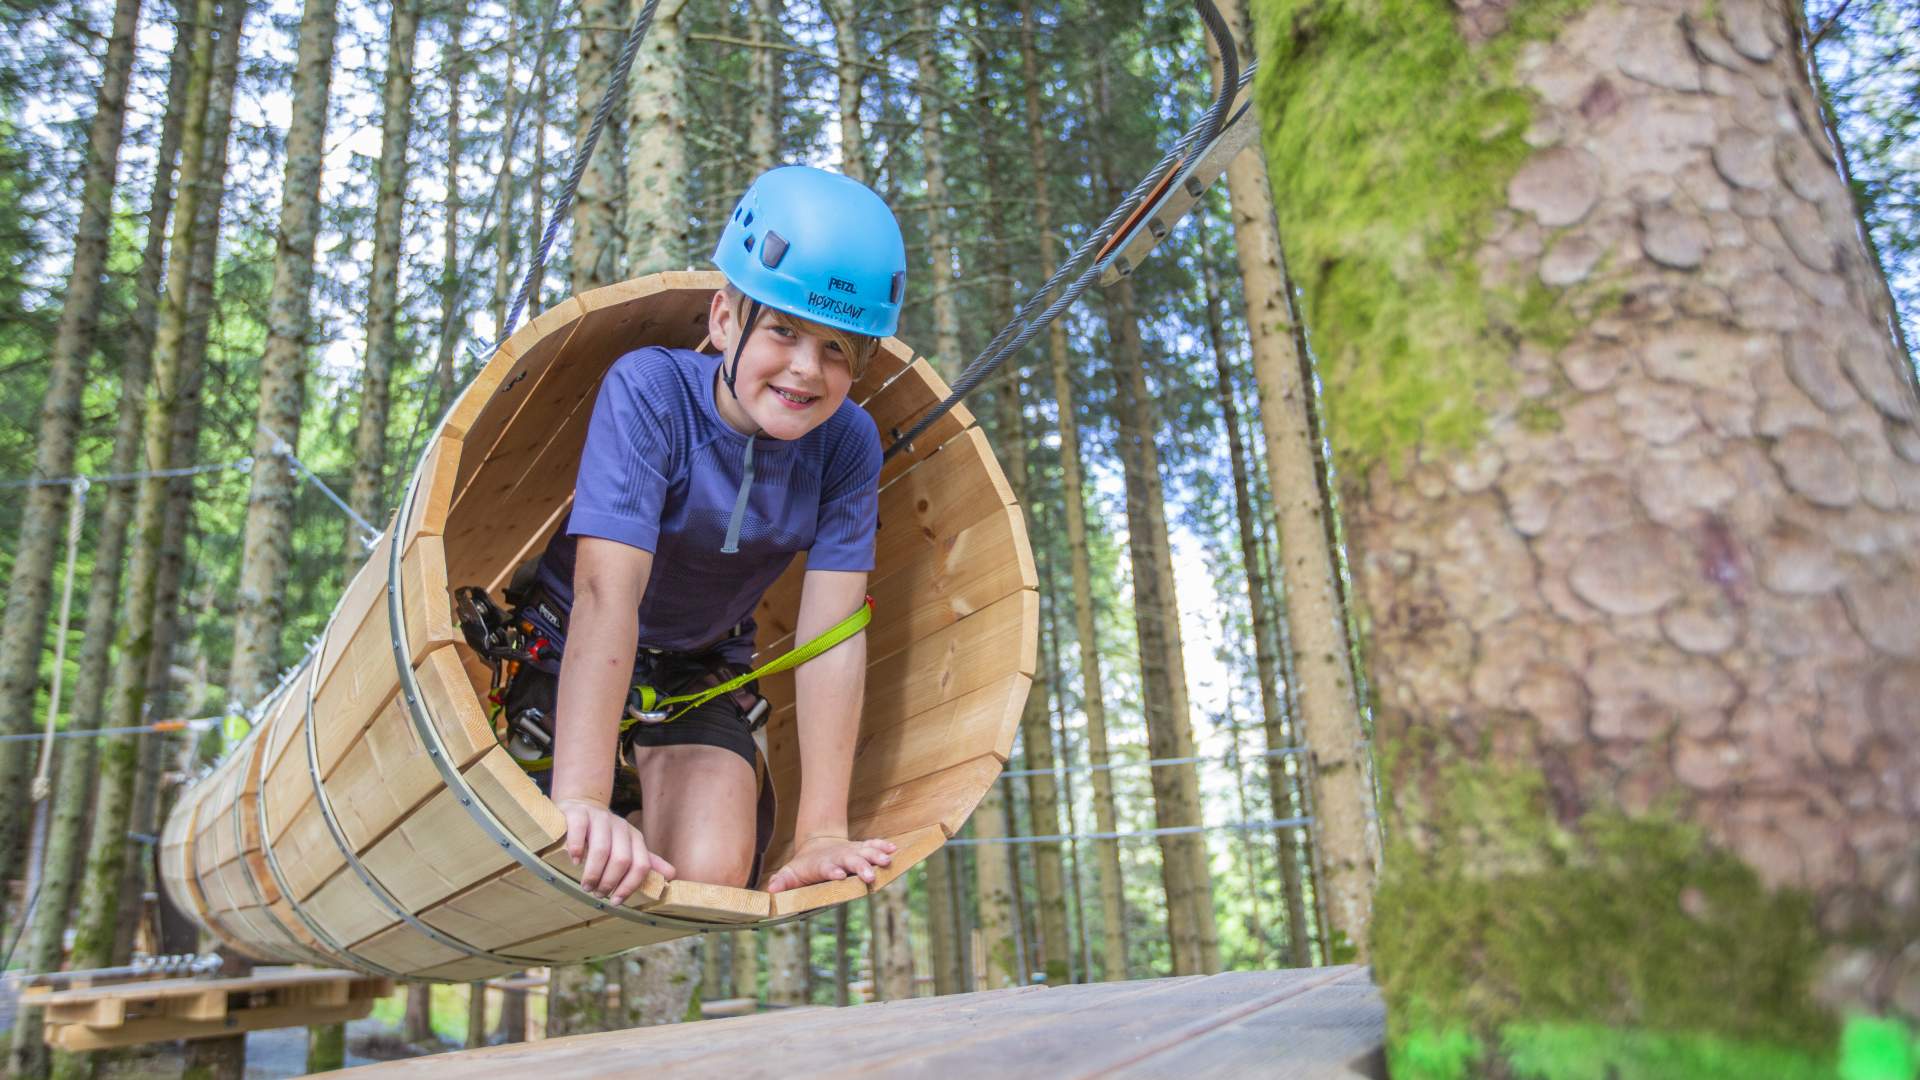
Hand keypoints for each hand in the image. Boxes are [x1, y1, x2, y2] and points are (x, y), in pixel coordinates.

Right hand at [556, 797, 674, 904]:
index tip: (616, 901)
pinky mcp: (578, 813)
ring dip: (593, 873)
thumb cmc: (604, 835)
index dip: (630, 886)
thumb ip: (646, 861)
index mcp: (634, 837)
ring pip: (601, 849)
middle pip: (622, 859)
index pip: (641, 865)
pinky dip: (576, 848)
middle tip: (597, 893)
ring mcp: (599, 818)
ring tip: (586, 885)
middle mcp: (620, 826)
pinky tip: (574, 861)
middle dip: (609, 882)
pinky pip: (579, 830)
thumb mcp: (627, 847)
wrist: (581, 807)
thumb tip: (672, 875)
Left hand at [762, 834, 896, 893]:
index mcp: (823, 864)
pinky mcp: (860, 849)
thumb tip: (771, 890)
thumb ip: (782, 881)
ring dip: (876, 856)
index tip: (838, 876)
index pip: (827, 868)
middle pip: (851, 861)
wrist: (818, 843)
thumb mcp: (790, 872)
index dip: (832, 871)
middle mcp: (839, 857)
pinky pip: (873, 845)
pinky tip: (894, 849)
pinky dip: (883, 846)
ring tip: (887, 861)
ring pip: (865, 852)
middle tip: (870, 876)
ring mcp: (851, 851)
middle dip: (860, 867)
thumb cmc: (804, 865)